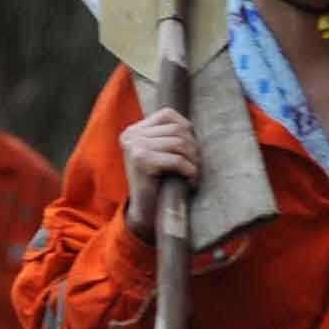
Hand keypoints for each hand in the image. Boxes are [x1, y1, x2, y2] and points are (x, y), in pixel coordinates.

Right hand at [118, 107, 199, 231]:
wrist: (145, 213)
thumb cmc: (158, 183)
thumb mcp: (159, 153)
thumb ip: (168, 137)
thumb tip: (192, 126)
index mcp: (134, 131)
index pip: (167, 115)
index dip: (187, 128)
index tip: (192, 149)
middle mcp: (131, 135)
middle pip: (176, 129)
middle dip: (193, 147)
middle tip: (197, 166)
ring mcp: (134, 146)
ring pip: (179, 143)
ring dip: (194, 159)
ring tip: (194, 173)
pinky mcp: (141, 161)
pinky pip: (177, 159)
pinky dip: (190, 170)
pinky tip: (191, 181)